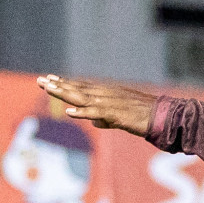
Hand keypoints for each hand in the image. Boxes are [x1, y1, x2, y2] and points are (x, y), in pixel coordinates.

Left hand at [36, 75, 157, 135]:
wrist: (163, 116)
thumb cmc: (146, 116)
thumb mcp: (123, 117)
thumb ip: (106, 119)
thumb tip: (95, 123)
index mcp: (108, 94)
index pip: (82, 86)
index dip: (65, 83)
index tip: (49, 79)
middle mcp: (106, 94)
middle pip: (78, 88)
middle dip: (58, 85)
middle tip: (40, 80)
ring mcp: (110, 103)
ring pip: (82, 97)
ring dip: (64, 93)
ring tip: (49, 89)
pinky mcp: (116, 114)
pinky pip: (96, 113)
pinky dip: (83, 112)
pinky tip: (70, 112)